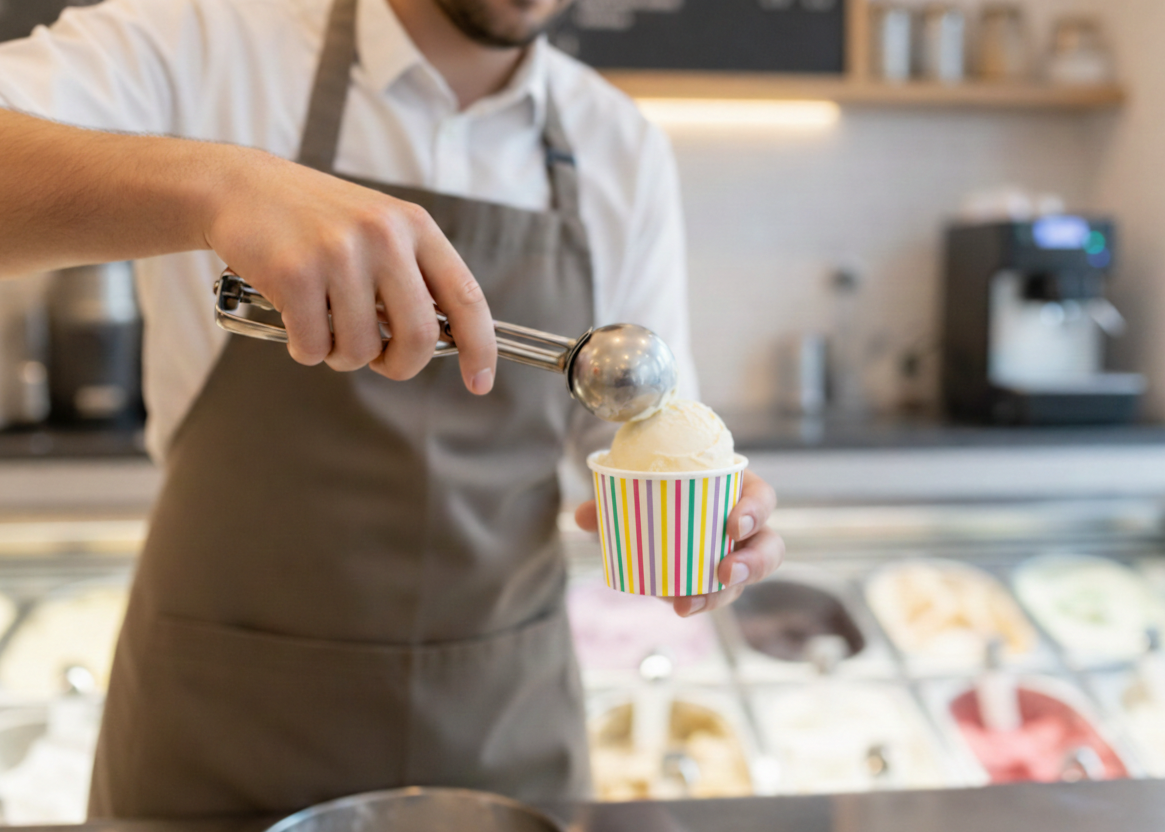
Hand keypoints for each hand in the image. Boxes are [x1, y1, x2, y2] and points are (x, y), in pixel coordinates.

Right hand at [204, 148, 496, 392]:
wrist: (239, 186)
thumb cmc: (314, 220)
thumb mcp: (378, 228)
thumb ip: (412, 276)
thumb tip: (442, 341)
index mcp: (414, 226)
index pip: (466, 297)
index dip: (480, 347)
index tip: (481, 383)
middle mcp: (383, 236)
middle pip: (418, 337)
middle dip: (400, 365)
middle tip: (381, 361)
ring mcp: (339, 253)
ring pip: (361, 349)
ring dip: (342, 356)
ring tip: (326, 326)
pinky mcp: (295, 273)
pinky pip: (314, 347)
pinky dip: (306, 350)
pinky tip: (295, 320)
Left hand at [574, 469, 782, 616]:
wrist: (645, 512)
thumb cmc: (652, 492)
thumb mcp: (634, 490)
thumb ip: (609, 502)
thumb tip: (582, 515)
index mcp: (734, 491)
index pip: (762, 498)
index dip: (755, 510)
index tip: (733, 524)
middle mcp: (743, 527)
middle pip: (768, 548)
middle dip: (753, 563)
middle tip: (723, 572)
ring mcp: (733, 557)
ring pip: (745, 581)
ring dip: (722, 595)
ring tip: (690, 604)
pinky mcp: (716, 581)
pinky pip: (717, 595)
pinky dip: (698, 601)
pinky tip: (680, 606)